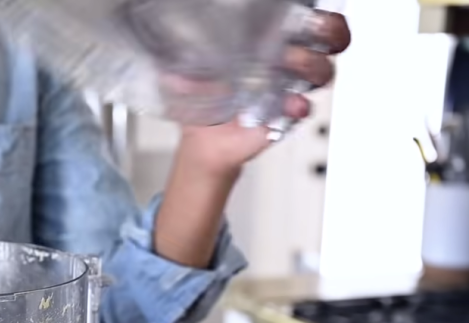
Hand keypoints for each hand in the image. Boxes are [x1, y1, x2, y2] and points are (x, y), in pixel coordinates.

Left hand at [175, 10, 351, 178]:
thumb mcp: (191, 71)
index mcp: (269, 43)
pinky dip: (298, 105)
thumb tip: (163, 53)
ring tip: (291, 67)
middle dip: (328, 33)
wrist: (204, 140)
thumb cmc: (205, 98)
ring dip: (312, 65)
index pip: (306, 18)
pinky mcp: (286, 115)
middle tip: (308, 34)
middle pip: (329, 38)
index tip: (304, 12)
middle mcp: (286, 62)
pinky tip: (290, 104)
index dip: (315, 14)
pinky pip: (303, 108)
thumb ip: (184, 58)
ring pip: (322, 70)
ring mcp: (290, 88)